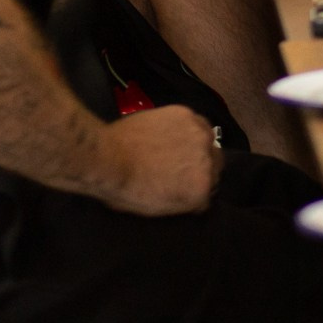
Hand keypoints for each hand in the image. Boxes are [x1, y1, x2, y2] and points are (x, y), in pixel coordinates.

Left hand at [100, 105, 218, 215]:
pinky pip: (195, 122)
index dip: (195, 190)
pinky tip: (168, 132)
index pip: (210, 192)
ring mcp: (199, 134)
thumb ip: (185, 201)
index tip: (182, 188)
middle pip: (215, 163)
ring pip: (207, 140)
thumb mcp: (159, 208)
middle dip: (201, 167)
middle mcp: (209, 160)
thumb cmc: (125, 190)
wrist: (107, 157)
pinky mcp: (186, 114)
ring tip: (174, 147)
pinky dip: (185, 128)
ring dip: (197, 145)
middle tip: (179, 168)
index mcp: (202, 188)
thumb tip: (194, 197)